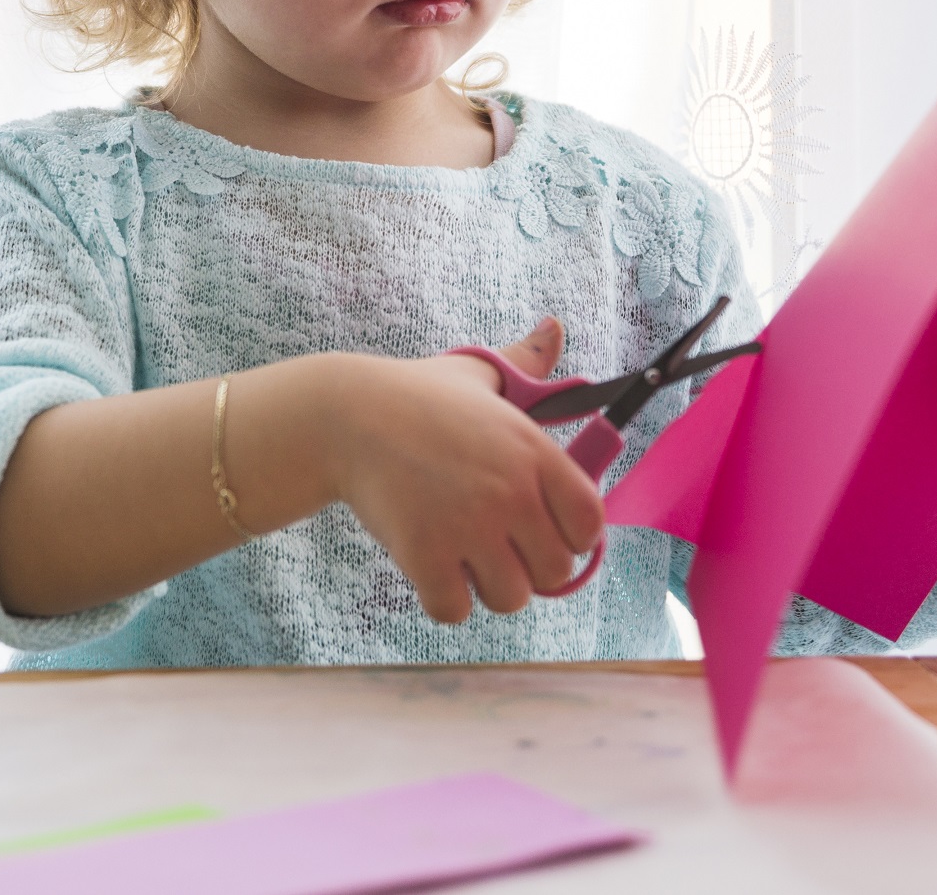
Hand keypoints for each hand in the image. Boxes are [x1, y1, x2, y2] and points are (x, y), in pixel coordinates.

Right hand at [327, 318, 605, 623]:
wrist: (346, 415)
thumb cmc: (417, 396)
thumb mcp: (479, 374)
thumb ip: (526, 362)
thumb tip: (555, 326)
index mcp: (535, 452)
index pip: (590, 525)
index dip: (571, 536)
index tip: (543, 528)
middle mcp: (512, 494)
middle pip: (555, 571)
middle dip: (528, 565)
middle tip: (495, 543)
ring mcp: (469, 528)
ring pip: (510, 599)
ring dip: (487, 586)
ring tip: (463, 555)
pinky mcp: (425, 556)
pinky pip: (456, 610)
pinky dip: (444, 599)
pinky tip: (432, 568)